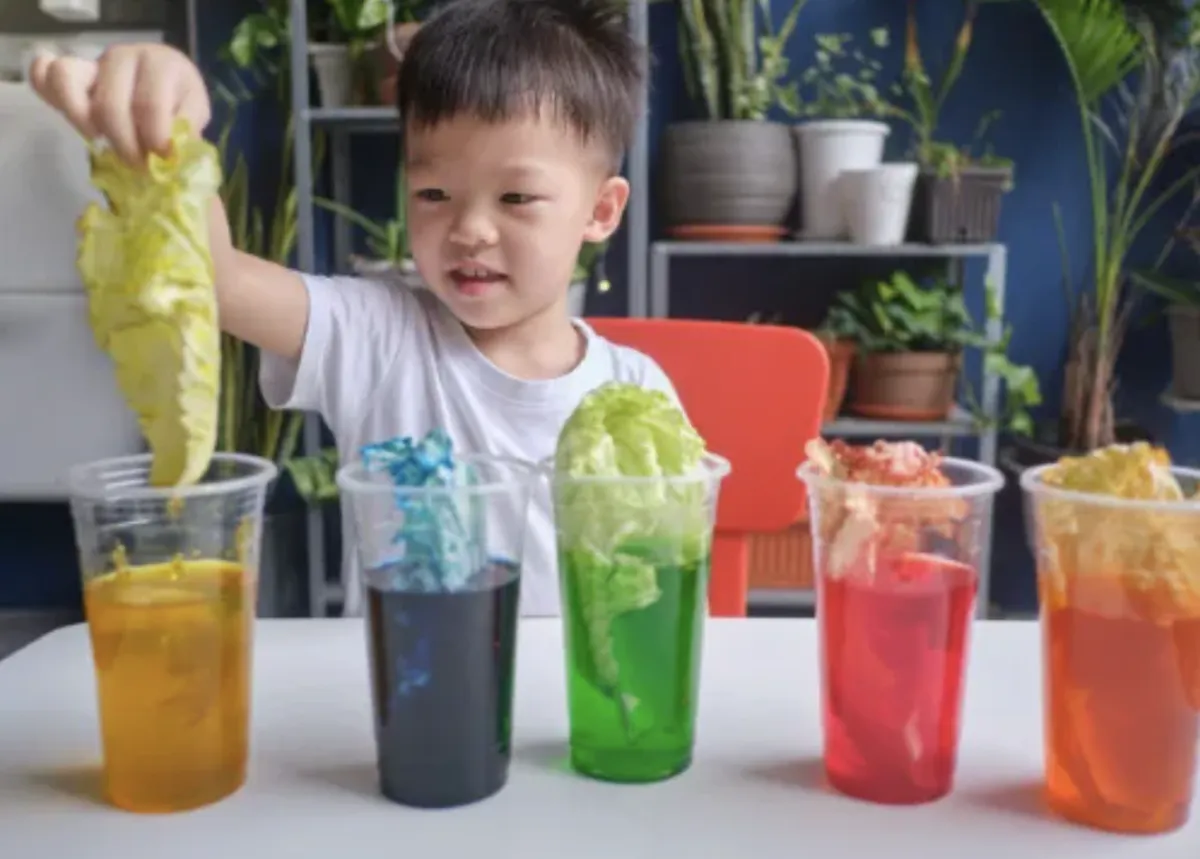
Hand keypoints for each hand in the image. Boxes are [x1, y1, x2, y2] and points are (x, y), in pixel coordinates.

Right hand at [29, 43, 210, 164]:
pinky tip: (81, 126)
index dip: (154, 141)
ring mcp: (94, 62)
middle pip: (110, 105)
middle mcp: (123, 56)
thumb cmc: (181, 102)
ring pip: (66, 81)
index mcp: (160, 64)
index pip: (150, 106)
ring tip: (101, 141)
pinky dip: (52, 100)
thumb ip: (185, 132)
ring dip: (82, 122)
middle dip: (124, 145)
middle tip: (138, 165)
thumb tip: (168, 158)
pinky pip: (44, 77)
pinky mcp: (73, 74)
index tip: (162, 162)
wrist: (170, 85)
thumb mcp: (194, 115)